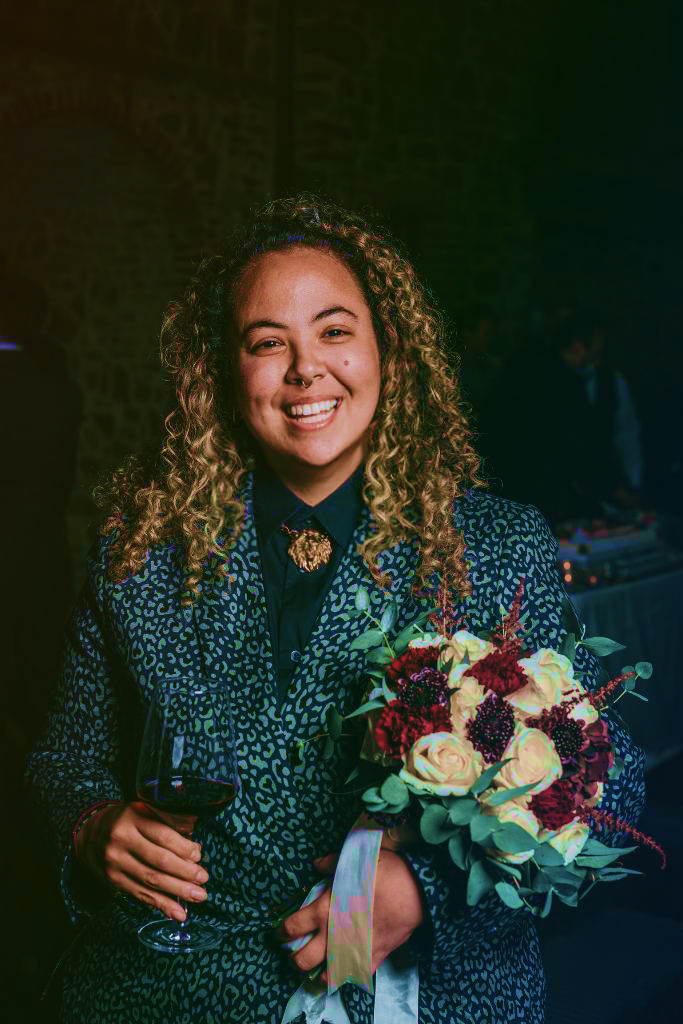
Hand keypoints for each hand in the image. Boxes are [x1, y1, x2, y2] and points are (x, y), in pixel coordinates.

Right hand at [74, 801, 207, 920]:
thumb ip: (168, 821)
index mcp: (133, 817)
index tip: (199, 855)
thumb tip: (195, 845)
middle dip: (186, 872)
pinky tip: (179, 913)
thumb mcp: (143, 809)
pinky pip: (142, 895)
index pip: (164, 835)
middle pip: (160, 860)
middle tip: (204, 878)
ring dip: (179, 891)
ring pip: (152, 880)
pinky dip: (162, 905)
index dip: (184, 848)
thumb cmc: (126, 821)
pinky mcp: (114, 881)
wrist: (89, 833)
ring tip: (199, 896)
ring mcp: (116, 863)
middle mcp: (122, 840)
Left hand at [277, 848, 424, 983]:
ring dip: (315, 974)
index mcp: (325, 909)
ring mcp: (353, 951)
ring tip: (314, 968)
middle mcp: (334, 935)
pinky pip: (352, 977)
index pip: (293, 927)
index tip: (279, 934)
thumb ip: (330, 864)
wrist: (415, 890)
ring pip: (325, 976)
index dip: (281, 932)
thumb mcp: (354, 860)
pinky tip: (340, 972)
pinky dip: (343, 977)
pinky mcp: (372, 959)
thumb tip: (315, 865)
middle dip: (294, 959)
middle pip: (303, 960)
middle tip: (293, 953)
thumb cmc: (382, 871)